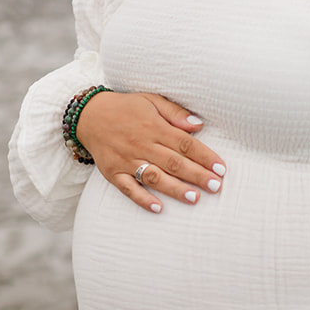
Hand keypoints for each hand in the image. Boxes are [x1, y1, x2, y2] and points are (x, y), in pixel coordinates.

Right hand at [74, 92, 225, 212]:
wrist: (88, 115)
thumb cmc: (126, 108)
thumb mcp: (151, 101)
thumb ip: (175, 113)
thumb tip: (199, 125)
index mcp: (154, 127)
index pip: (185, 143)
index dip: (204, 156)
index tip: (221, 168)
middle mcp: (141, 144)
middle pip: (173, 162)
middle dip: (196, 175)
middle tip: (215, 187)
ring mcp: (126, 160)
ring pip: (153, 177)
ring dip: (175, 188)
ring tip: (194, 198)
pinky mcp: (113, 173)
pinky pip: (128, 188)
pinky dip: (142, 199)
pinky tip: (158, 208)